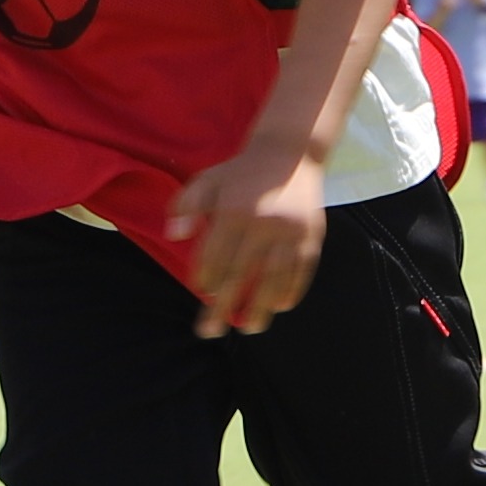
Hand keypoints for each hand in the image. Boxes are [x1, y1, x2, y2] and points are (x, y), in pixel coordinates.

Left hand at [160, 140, 330, 334]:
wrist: (290, 154)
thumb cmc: (241, 173)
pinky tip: (280, 306)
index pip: (215, 256)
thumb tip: (174, 235)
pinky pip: (302, 271)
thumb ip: (186, 205)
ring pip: (274, 279)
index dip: (206, 279)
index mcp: (235, 211)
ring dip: (261, 307)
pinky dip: (292, 291)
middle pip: (241, 274)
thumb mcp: (207, 180)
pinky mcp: (311, 236)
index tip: (202, 293)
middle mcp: (264, 224)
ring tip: (250, 327)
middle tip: (209, 331)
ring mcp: (290, 232)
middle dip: (224, 306)